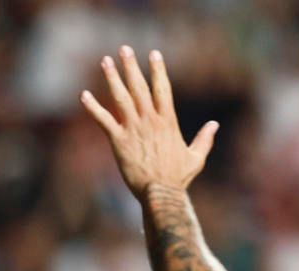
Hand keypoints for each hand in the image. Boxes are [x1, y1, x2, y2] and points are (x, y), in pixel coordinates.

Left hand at [81, 46, 218, 197]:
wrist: (160, 194)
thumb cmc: (178, 179)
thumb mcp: (196, 157)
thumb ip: (204, 139)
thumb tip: (215, 125)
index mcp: (168, 121)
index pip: (162, 88)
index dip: (158, 70)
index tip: (154, 54)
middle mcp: (150, 120)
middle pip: (139, 87)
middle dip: (131, 66)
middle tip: (124, 49)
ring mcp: (133, 129)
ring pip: (121, 97)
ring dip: (112, 78)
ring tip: (105, 61)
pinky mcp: (118, 141)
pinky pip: (103, 120)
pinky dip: (93, 107)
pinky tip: (84, 95)